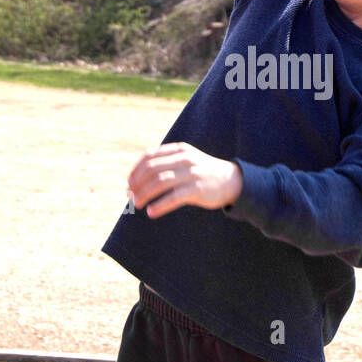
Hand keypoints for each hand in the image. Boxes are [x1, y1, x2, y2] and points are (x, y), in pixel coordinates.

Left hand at [126, 142, 242, 217]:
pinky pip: (173, 198)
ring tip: (137, 204)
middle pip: (151, 169)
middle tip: (130, 196)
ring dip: (144, 194)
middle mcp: (184, 159)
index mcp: (179, 150)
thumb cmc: (203, 172)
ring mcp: (191, 174)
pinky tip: (151, 212)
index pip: (149, 156)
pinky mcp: (197, 189)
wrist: (232, 181)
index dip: (135, 170)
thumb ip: (167, 163)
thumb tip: (139, 177)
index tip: (129, 183)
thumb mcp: (186, 160)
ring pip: (159, 182)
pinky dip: (159, 205)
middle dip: (137, 183)